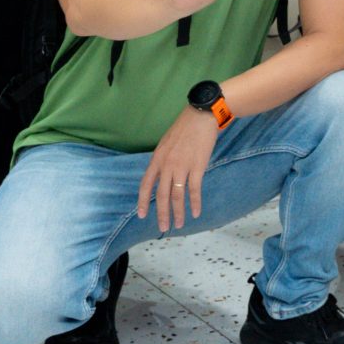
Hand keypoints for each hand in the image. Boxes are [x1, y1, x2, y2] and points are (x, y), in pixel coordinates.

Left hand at [136, 104, 219, 231]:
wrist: (201, 115)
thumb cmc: (185, 128)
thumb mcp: (166, 143)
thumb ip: (163, 160)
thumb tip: (162, 176)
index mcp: (157, 159)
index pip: (146, 185)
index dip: (143, 201)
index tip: (142, 215)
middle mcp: (167, 165)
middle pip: (162, 195)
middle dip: (162, 213)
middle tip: (164, 227)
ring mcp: (182, 166)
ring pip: (177, 196)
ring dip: (178, 212)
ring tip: (180, 224)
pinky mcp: (197, 166)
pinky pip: (194, 190)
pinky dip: (195, 203)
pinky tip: (196, 212)